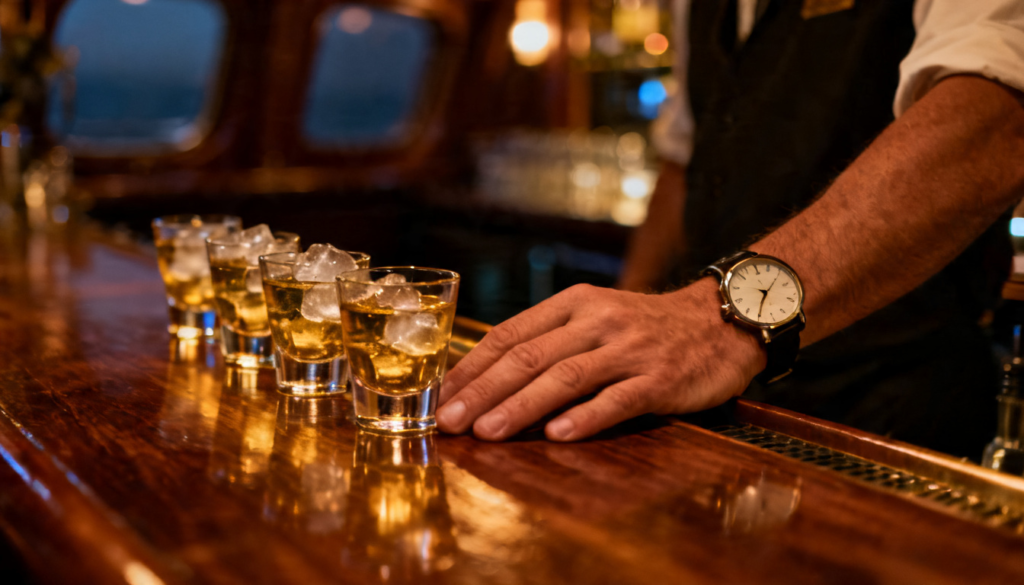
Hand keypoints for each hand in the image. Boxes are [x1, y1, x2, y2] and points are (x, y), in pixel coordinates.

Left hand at [436, 278, 766, 441]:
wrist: (722, 320)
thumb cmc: (646, 327)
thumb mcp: (595, 316)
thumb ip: (550, 340)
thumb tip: (488, 379)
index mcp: (573, 303)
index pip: (510, 334)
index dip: (472, 367)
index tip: (441, 397)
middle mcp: (597, 321)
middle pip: (530, 356)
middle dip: (483, 391)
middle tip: (449, 422)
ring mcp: (629, 349)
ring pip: (565, 377)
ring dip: (521, 406)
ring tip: (487, 432)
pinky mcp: (660, 378)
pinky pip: (618, 398)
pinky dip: (586, 417)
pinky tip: (557, 435)